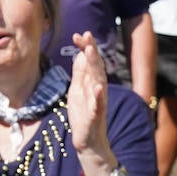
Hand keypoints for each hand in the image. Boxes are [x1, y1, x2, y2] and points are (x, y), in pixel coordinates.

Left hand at [67, 31, 110, 156]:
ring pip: (99, 82)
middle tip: (87, 35)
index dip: (85, 48)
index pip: (90, 62)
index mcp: (91, 83)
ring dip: (95, 67)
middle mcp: (97, 90)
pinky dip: (99, 97)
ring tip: (91, 52)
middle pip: (96, 67)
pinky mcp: (96, 117)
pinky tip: (98, 88)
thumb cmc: (83, 115)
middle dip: (91, 51)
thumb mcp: (77, 90)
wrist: (88, 141)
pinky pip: (99, 106)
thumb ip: (80, 73)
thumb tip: (80, 54)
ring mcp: (98, 103)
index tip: (78, 34)